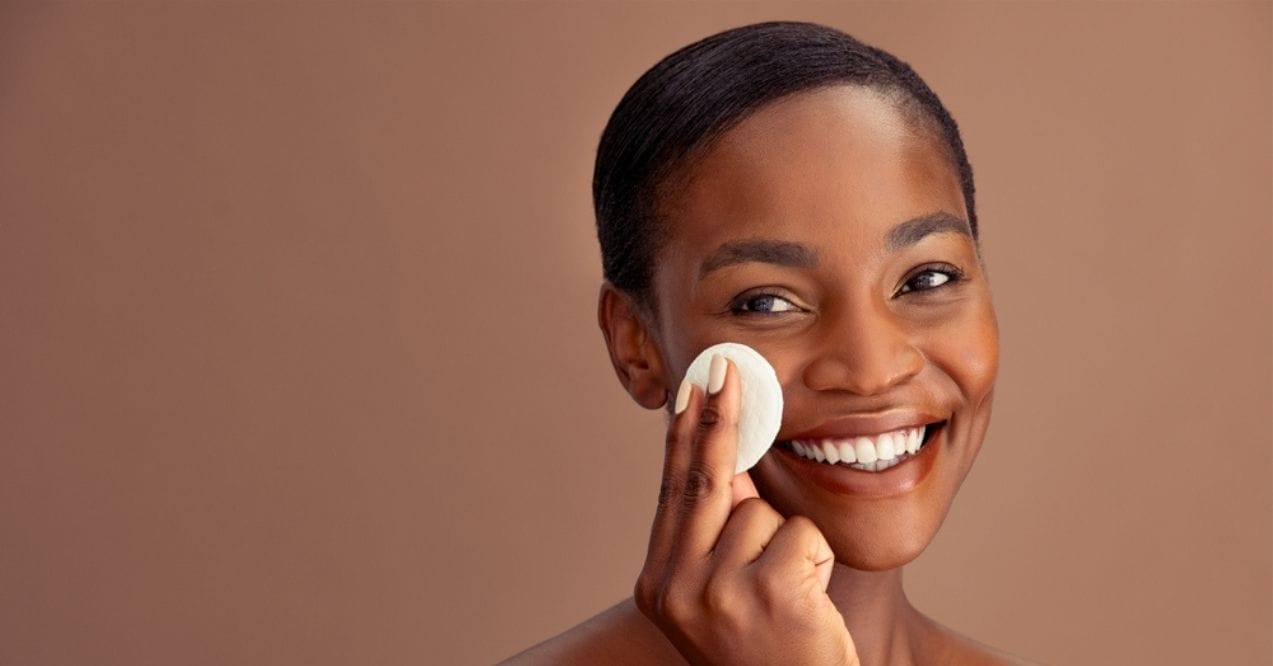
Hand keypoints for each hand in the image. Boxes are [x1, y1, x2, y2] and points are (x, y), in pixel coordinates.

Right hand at [634, 355, 858, 665]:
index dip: (683, 438)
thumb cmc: (768, 654)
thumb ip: (718, 538)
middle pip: (703, 481)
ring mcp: (717, 592)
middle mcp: (676, 589)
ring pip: (763, 513)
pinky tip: (808, 604)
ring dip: (789, 543)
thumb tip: (733, 465)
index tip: (690, 392)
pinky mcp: (766, 592)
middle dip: (717, 419)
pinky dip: (815, 560)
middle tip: (725, 369)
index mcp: (659, 587)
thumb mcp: (723, 598)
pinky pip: (800, 534)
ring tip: (791, 599)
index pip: (673, 493)